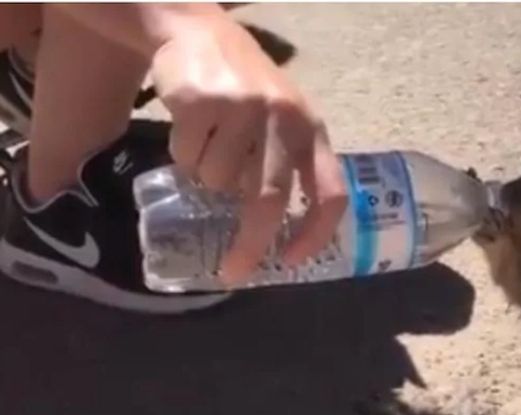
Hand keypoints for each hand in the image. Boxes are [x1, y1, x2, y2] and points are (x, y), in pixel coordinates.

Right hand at [150, 23, 346, 285]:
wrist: (199, 32)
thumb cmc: (247, 90)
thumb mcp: (282, 121)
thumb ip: (286, 166)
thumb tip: (273, 233)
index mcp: (311, 130)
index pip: (330, 191)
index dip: (316, 233)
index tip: (291, 260)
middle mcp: (284, 119)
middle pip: (269, 199)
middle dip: (250, 243)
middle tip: (232, 270)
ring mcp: (243, 109)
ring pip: (218, 181)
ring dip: (207, 179)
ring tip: (209, 144)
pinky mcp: (202, 101)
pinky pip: (186, 158)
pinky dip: (183, 156)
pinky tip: (191, 127)